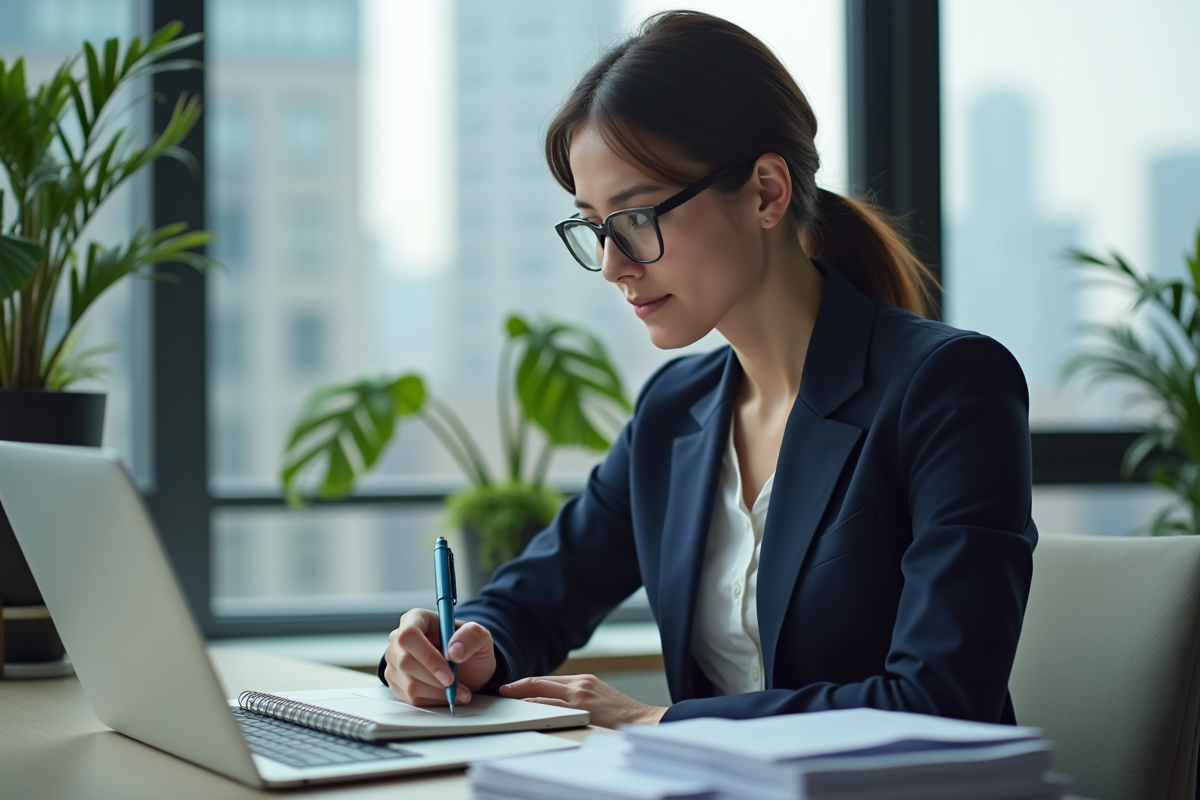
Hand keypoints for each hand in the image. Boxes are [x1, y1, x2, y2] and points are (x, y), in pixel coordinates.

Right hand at [383, 609, 495, 706]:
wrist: (468, 669)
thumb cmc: (469, 648)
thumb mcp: (480, 636)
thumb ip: (472, 636)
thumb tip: (454, 651)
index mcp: (417, 619)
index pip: (409, 635)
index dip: (427, 656)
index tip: (448, 673)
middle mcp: (399, 639)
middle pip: (405, 662)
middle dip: (434, 679)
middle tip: (455, 684)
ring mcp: (395, 662)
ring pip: (409, 684)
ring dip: (438, 692)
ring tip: (459, 691)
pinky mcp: (396, 683)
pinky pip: (411, 698)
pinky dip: (433, 700)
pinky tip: (447, 694)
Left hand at [499, 673, 667, 728]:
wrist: (643, 721)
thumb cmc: (622, 715)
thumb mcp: (599, 697)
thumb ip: (579, 696)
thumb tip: (556, 702)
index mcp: (583, 680)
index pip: (548, 679)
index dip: (528, 683)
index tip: (514, 687)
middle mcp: (579, 684)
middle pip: (541, 681)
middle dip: (519, 685)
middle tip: (502, 690)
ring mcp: (580, 695)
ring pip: (542, 691)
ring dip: (521, 694)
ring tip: (506, 698)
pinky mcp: (582, 708)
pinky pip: (552, 705)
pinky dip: (535, 704)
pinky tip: (523, 707)